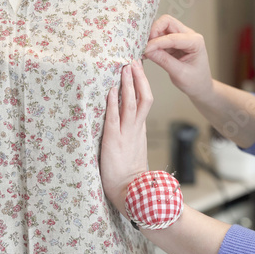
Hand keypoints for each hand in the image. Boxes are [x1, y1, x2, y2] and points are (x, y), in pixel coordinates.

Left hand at [100, 60, 152, 216]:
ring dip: (128, 83)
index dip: (142, 84)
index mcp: (140, 130)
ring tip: (126, 67)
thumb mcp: (134, 150)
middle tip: (134, 61)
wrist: (131, 192)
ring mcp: (126, 133)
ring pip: (131, 102)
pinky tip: (110, 89)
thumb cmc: (129, 175)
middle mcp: (136, 128)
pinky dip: (112, 101)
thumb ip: (132, 136)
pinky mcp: (113, 140)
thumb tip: (128, 124)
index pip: (145, 101)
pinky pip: (114, 117)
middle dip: (139, 78)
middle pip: (143, 97)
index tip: (137, 70)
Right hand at [144, 14, 213, 101]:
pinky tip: (148, 53)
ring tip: (145, 50)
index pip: (172, 36)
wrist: (200, 86)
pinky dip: (152, 42)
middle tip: (145, 45)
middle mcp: (189, 35)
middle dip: (154, 31)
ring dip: (151, 37)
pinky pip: (160, 36)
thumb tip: (147, 50)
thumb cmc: (195, 81)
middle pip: (167, 22)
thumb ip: (164, 60)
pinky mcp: (173, 42)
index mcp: (195, 42)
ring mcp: (181, 37)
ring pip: (162, 27)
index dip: (157, 42)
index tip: (145, 50)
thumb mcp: (180, 74)